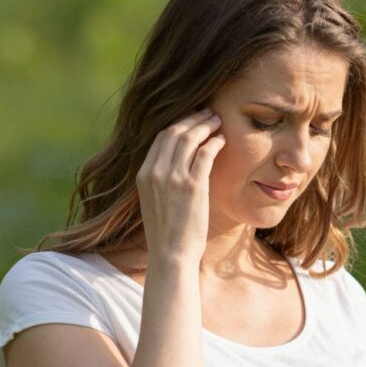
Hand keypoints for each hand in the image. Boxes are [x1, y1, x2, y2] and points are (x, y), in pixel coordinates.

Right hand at [134, 107, 225, 263]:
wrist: (171, 254)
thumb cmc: (168, 233)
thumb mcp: (155, 202)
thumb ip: (160, 181)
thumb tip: (174, 167)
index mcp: (143, 174)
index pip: (160, 138)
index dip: (178, 123)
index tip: (192, 119)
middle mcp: (155, 172)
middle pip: (174, 132)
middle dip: (192, 119)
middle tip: (208, 112)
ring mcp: (173, 178)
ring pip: (189, 138)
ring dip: (205, 125)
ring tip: (218, 120)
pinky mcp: (192, 186)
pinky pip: (205, 154)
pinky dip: (214, 142)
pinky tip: (222, 140)